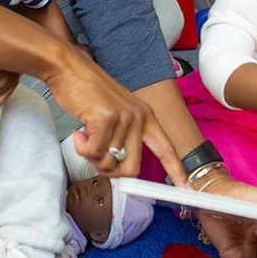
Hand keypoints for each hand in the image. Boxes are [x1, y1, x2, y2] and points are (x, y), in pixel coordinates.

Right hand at [47, 46, 185, 184]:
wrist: (70, 69)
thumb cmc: (88, 90)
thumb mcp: (117, 112)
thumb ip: (124, 137)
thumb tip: (120, 167)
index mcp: (145, 116)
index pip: (166, 148)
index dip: (177, 170)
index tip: (186, 188)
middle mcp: (138, 118)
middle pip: (132, 168)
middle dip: (110, 171)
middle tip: (96, 157)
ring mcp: (123, 118)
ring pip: (108, 163)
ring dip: (91, 155)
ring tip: (85, 136)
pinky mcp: (105, 119)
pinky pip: (93, 152)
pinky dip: (81, 148)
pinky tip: (78, 133)